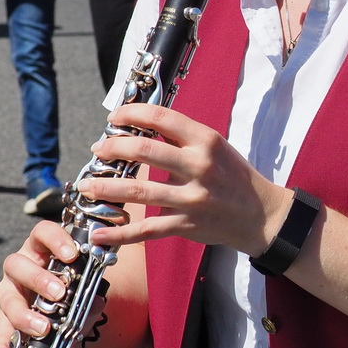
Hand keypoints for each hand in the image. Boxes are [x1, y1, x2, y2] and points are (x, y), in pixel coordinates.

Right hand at [0, 220, 91, 347]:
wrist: (64, 304)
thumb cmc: (72, 284)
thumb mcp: (84, 283)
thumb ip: (90, 292)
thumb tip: (96, 303)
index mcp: (41, 248)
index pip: (42, 233)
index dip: (56, 240)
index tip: (72, 255)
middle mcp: (20, 266)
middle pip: (17, 265)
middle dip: (38, 279)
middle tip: (59, 293)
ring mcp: (9, 291)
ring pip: (6, 297)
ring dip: (23, 313)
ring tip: (43, 327)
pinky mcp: (4, 316)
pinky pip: (0, 330)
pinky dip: (2, 345)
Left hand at [77, 104, 287, 256]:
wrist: (261, 215)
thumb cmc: (234, 176)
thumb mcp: (215, 146)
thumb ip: (181, 136)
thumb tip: (141, 123)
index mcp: (205, 140)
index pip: (161, 118)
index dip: (131, 114)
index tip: (113, 118)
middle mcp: (198, 166)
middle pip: (144, 151)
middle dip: (112, 148)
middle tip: (97, 149)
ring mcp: (191, 198)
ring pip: (138, 190)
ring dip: (106, 187)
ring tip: (86, 185)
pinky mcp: (186, 224)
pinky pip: (146, 230)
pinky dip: (119, 233)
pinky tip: (99, 233)